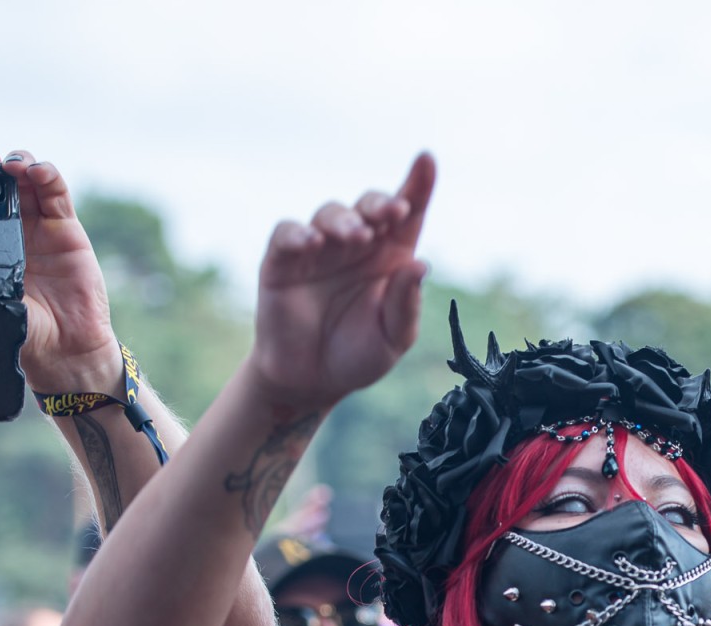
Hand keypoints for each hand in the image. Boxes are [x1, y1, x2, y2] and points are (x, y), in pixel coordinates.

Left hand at [0, 143, 119, 390]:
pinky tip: (36, 171)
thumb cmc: (23, 330)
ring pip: (23, 177)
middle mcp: (8, 226)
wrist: (65, 349)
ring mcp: (38, 224)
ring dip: (13, 160)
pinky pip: (56, 191)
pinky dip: (46, 174)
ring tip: (5, 163)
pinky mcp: (66, 227)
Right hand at [246, 153, 434, 412]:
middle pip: (369, 206)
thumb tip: (420, 265)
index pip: (407, 213)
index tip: (427, 160)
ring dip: (344, 219)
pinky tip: (312, 242)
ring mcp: (319, 250)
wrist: (311, 382)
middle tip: (392, 213)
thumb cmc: (358, 355)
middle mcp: (357, 245)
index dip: (417, 184)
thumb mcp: (393, 338)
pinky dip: (298, 233)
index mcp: (391, 257)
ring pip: (330, 213)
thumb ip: (406, 304)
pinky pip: (287, 234)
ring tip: (355, 237)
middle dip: (380, 203)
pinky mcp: (282, 262)